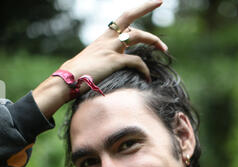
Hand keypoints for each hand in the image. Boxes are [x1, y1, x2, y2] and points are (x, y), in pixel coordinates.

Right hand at [33, 0, 166, 117]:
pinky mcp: (113, 61)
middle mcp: (107, 39)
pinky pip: (136, 61)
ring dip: (154, 41)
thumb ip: (98, 62)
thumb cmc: (75, 77)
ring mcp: (111, 48)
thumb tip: (98, 70)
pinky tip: (147, 77)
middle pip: (129, 17)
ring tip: (164, 49)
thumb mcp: (89, 65)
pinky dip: (144, 69)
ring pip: (138, 36)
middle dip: (145, 6)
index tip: (148, 7)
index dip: (135, 12)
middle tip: (159, 1)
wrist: (66, 82)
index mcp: (103, 38)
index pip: (121, 20)